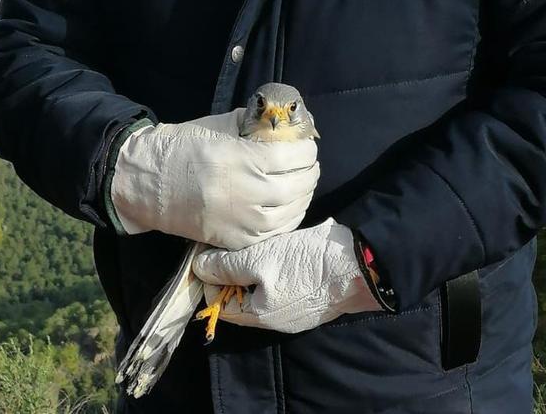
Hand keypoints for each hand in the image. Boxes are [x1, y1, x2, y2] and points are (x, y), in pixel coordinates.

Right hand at [108, 109, 319, 249]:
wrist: (145, 183)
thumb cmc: (180, 149)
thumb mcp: (217, 128)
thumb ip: (251, 127)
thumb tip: (283, 126)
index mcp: (239, 158)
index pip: (294, 156)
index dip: (307, 149)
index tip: (306, 145)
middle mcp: (244, 192)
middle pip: (299, 185)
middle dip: (309, 172)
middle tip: (307, 164)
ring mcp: (241, 221)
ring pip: (293, 212)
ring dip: (303, 196)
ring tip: (300, 185)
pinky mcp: (234, 240)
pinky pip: (276, 233)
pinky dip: (288, 219)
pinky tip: (287, 208)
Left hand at [192, 218, 382, 333]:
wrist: (363, 264)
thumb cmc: (306, 264)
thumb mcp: (259, 259)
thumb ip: (225, 266)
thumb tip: (199, 268)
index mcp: (258, 316)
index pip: (218, 304)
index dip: (211, 279)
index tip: (211, 253)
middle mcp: (275, 319)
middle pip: (239, 295)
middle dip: (232, 271)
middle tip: (233, 244)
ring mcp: (295, 309)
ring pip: (260, 287)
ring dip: (253, 266)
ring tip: (255, 243)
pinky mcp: (310, 295)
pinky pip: (280, 284)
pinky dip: (274, 267)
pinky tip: (278, 248)